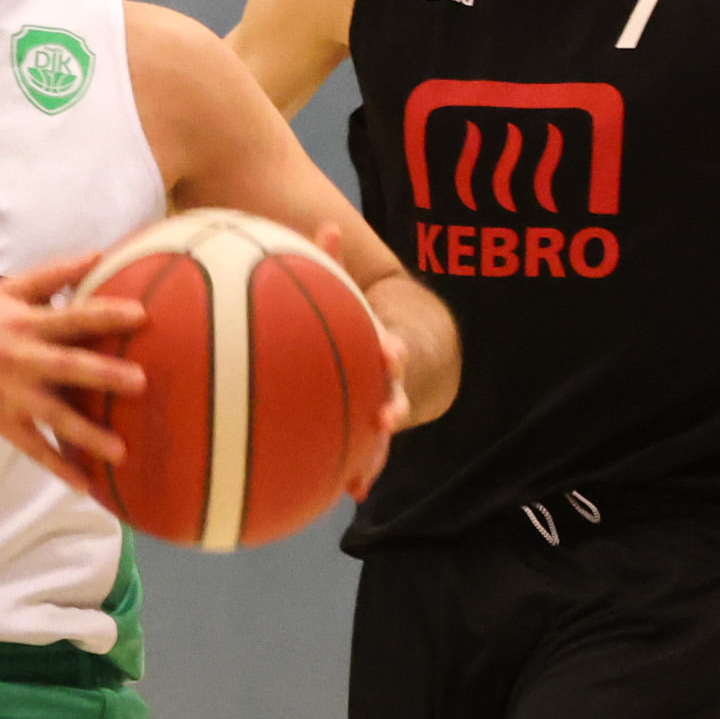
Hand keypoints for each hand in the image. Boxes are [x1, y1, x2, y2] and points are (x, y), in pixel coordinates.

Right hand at [0, 257, 147, 492]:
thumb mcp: (6, 291)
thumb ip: (52, 275)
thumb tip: (98, 255)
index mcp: (27, 325)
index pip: (72, 317)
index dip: (105, 314)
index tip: (142, 316)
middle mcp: (23, 360)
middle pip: (69, 367)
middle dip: (103, 374)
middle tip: (140, 382)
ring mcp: (13, 395)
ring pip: (55, 416)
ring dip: (88, 434)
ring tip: (121, 451)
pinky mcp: (2, 422)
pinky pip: (34, 449)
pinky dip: (59, 468)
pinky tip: (86, 486)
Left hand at [323, 221, 418, 503]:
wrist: (384, 352)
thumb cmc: (352, 320)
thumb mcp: (343, 292)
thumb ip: (333, 263)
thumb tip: (325, 226)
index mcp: (380, 345)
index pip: (391, 347)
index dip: (393, 349)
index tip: (390, 352)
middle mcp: (386, 379)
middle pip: (394, 392)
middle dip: (393, 404)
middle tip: (386, 417)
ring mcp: (380, 404)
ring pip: (381, 432)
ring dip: (375, 452)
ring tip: (362, 478)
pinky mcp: (369, 428)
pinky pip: (364, 452)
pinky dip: (359, 470)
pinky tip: (349, 492)